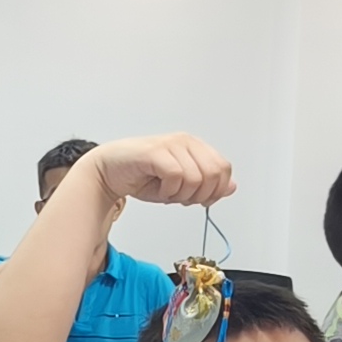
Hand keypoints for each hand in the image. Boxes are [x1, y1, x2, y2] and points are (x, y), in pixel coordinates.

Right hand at [86, 133, 235, 210]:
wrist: (109, 172)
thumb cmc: (143, 177)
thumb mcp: (181, 186)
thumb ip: (207, 185)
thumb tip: (232, 187)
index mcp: (195, 146)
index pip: (223, 168)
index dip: (217, 190)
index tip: (202, 200)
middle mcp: (185, 142)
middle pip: (213, 174)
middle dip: (200, 195)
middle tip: (182, 198)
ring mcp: (170, 144)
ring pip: (195, 178)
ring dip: (181, 195)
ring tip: (167, 192)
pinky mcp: (155, 152)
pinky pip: (175, 176)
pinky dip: (168, 191)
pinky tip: (159, 189)